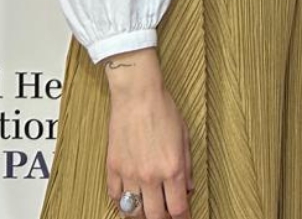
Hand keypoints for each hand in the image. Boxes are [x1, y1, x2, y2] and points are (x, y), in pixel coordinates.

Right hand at [103, 53, 191, 218]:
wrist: (137, 94)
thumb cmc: (163, 110)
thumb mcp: (184, 138)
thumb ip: (187, 167)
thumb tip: (187, 188)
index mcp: (173, 169)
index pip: (178, 208)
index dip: (182, 218)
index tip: (183, 217)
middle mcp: (150, 176)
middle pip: (155, 216)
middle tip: (165, 216)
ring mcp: (129, 174)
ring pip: (133, 211)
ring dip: (141, 215)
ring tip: (147, 210)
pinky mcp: (113, 167)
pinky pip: (115, 196)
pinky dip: (122, 202)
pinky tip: (129, 198)